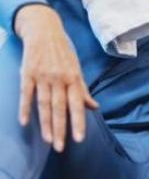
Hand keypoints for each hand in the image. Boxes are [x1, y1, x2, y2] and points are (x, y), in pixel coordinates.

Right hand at [15, 5, 98, 151]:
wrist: (45, 31)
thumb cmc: (63, 53)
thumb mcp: (76, 69)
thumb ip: (83, 90)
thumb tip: (94, 107)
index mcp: (74, 78)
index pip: (77, 104)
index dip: (78, 121)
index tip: (79, 139)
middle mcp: (60, 78)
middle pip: (60, 107)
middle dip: (61, 129)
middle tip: (61, 147)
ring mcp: (43, 76)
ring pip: (44, 104)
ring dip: (46, 123)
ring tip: (48, 140)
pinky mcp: (28, 73)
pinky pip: (26, 93)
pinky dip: (25, 108)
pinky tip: (25, 123)